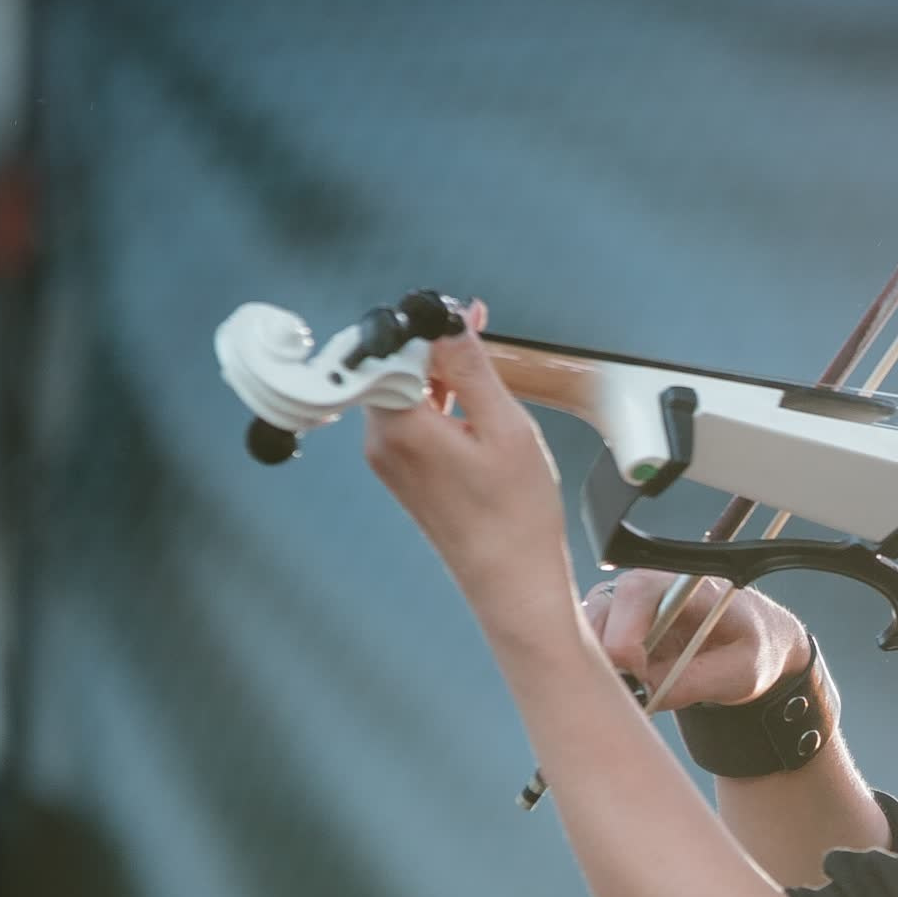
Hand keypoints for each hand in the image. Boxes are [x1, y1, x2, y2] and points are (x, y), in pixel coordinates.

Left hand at [363, 299, 570, 619]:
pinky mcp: (403, 473)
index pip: (392, 350)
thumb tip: (449, 323)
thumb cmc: (515, 518)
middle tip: (475, 329)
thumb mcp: (507, 428)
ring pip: (403, 393)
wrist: (510, 581)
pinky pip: (411, 420)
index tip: (456, 315)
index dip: (424, 326)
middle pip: (393, 368)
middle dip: (432, 346)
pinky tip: (471, 402)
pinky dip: (438, 403)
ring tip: (481, 369)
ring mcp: (389, 460)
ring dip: (438, 374)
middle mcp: (382, 442)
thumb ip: (472, 368)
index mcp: (400, 427)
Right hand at [583, 570, 810, 710]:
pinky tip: (627, 686)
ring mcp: (630, 605)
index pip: (635, 594)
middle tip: (632, 691)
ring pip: (588, 628)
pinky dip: (601, 669)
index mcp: (685, 584)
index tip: (638, 675)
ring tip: (634, 690)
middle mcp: (650, 586)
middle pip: (600, 609)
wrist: (760, 643)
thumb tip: (649, 694)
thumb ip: (696, 681)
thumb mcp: (741, 671)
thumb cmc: (755, 647)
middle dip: (607, 657)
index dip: (625, 636)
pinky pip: (591, 644)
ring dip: (602, 665)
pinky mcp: (619, 625)